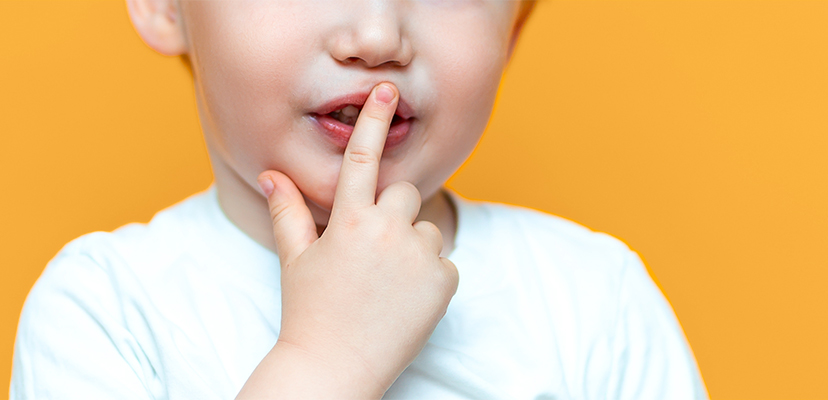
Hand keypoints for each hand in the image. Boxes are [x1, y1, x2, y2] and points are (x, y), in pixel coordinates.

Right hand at [238, 83, 458, 398]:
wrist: (336, 368)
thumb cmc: (311, 312)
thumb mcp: (296, 259)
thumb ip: (289, 210)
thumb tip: (272, 173)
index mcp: (349, 221)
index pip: (363, 159)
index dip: (375, 120)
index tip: (387, 91)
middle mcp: (388, 231)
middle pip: (404, 193)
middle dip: (391, 212)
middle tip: (371, 250)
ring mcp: (420, 257)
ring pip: (426, 228)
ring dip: (411, 245)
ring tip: (385, 283)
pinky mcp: (445, 281)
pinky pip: (443, 262)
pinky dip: (429, 276)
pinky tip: (403, 300)